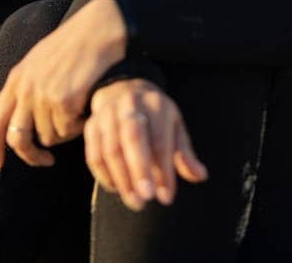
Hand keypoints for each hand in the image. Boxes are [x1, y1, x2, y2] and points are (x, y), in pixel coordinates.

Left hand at [0, 0, 127, 171]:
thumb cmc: (76, 43)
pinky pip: (68, 130)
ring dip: (64, 132)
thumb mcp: (40, 60)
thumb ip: (28, 85)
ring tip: (79, 113)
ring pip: (49, 137)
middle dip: (30, 156)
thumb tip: (25, 117)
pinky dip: (78, 127)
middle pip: (17, 139)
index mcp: (16, 79)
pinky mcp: (62, 100)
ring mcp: (42, 95)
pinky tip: (86, 110)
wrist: (98, 29)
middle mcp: (25, 89)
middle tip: (46, 160)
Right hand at [85, 79, 206, 210]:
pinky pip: (94, 155)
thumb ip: (184, 153)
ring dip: (122, 179)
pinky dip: (104, 176)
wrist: (122, 91)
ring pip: (110, 149)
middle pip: (132, 137)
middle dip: (139, 170)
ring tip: (134, 202)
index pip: (160, 139)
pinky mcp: (91, 126)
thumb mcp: (174, 127)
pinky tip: (117, 189)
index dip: (163, 170)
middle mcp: (130, 104)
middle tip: (147, 198)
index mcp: (156, 104)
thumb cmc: (155, 117)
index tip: (166, 197)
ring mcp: (107, 114)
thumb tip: (200, 176)